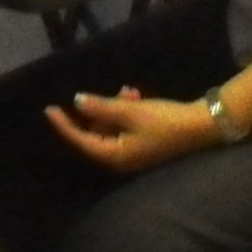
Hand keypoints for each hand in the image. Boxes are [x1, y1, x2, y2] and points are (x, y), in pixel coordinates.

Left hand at [44, 86, 220, 173]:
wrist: (202, 126)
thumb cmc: (165, 121)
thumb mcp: (131, 111)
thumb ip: (102, 106)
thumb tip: (77, 102)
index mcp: (113, 156)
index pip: (80, 140)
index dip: (64, 124)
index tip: (49, 109)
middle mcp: (119, 160)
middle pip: (97, 133)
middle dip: (102, 110)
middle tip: (118, 92)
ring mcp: (132, 155)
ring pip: (111, 128)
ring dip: (116, 108)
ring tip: (131, 92)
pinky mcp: (143, 147)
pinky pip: (124, 129)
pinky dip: (126, 113)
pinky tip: (137, 97)